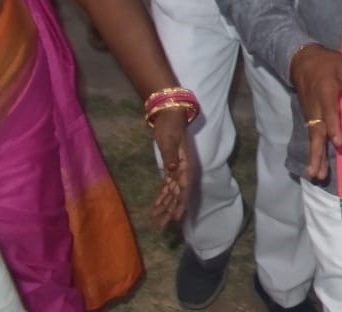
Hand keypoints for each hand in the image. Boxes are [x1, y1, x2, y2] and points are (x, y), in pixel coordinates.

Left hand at [149, 109, 190, 225]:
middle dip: (170, 210)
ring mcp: (177, 169)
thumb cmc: (170, 126)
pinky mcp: (170, 167)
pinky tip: (155, 206)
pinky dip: (161, 196)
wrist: (170, 115)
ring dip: (165, 206)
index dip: (180, 204)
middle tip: (161, 226)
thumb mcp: (169, 139)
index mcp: (185, 164)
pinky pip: (167, 186)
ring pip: (172, 192)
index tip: (175, 218)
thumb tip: (172, 171)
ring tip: (155, 220)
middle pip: (178, 194)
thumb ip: (170, 156)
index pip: (184, 188)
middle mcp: (183, 170)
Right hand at [291, 45, 341, 180]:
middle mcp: (315, 108)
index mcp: (325, 94)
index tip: (338, 143)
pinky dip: (313, 149)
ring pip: (312, 137)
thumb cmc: (328, 64)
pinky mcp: (309, 117)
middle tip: (317, 173)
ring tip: (315, 175)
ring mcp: (310, 114)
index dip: (333, 128)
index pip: (329, 113)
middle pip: (316, 133)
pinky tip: (316, 163)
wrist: (303, 61)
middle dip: (317, 153)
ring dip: (314, 156)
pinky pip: (311, 135)